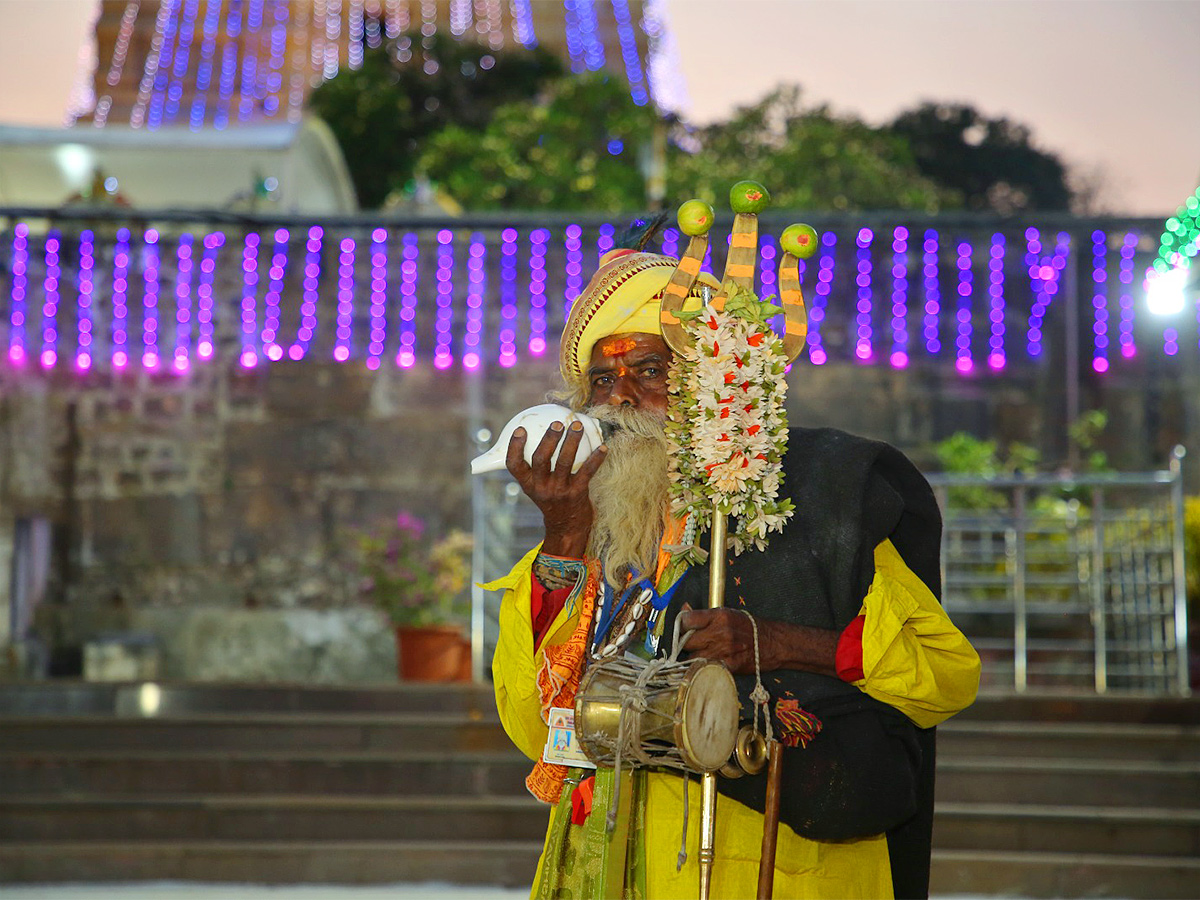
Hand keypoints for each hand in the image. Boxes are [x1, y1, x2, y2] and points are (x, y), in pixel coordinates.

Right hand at [506, 420, 606, 558]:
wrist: (567, 527)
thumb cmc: (551, 498)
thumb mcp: (537, 487)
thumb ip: (535, 467)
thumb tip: (544, 433)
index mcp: (528, 484)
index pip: (514, 465)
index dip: (514, 447)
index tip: (520, 429)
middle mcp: (541, 487)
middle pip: (540, 459)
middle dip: (549, 439)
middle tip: (557, 424)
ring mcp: (559, 491)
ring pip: (564, 462)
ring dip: (572, 442)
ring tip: (578, 426)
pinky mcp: (577, 493)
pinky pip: (587, 472)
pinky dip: (596, 458)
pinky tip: (603, 447)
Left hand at [677, 607, 756, 673]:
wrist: (772, 643)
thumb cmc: (748, 627)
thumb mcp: (727, 613)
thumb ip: (704, 614)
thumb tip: (684, 608)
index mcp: (719, 617)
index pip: (687, 620)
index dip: (681, 624)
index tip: (682, 627)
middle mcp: (720, 633)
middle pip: (686, 641)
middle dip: (684, 643)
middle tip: (690, 642)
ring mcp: (724, 651)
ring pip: (692, 658)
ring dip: (693, 657)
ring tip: (700, 653)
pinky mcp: (727, 667)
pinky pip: (705, 669)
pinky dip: (703, 668)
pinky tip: (706, 664)